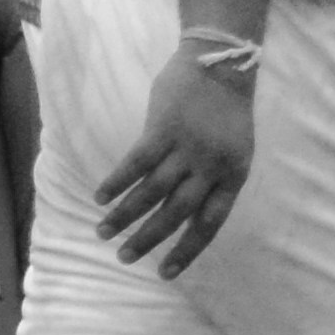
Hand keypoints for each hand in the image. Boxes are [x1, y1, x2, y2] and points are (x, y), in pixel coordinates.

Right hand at [98, 49, 259, 276]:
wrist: (222, 61)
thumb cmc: (225, 108)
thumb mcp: (232, 148)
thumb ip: (211, 177)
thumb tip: (181, 210)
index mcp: (234, 174)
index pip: (210, 223)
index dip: (187, 250)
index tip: (165, 274)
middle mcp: (212, 166)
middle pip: (176, 213)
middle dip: (148, 239)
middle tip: (124, 256)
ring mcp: (187, 147)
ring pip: (151, 192)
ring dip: (124, 215)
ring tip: (103, 231)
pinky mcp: (163, 129)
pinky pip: (135, 164)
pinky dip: (116, 183)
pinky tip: (100, 197)